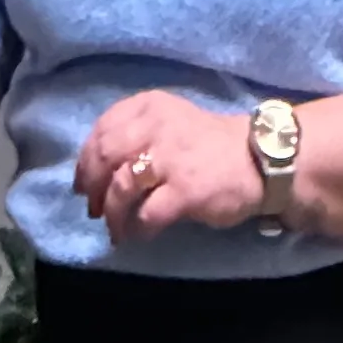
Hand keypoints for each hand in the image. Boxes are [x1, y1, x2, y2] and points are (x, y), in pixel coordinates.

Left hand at [74, 91, 266, 244]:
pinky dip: (135, 229)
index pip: (102, 129)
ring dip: (111, 213)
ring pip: (120, 187)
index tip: (82, 183)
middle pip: (105, 157)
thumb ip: (138, 135)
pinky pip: (146, 215)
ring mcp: (170, 159)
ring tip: (114, 228)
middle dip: (92, 187)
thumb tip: (102, 169)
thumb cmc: (212, 146)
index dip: (85, 160)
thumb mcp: (172, 123)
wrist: (260, 160)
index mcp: (150, 106)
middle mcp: (156, 127)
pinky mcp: (184, 191)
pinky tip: (137, 236)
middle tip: (93, 209)